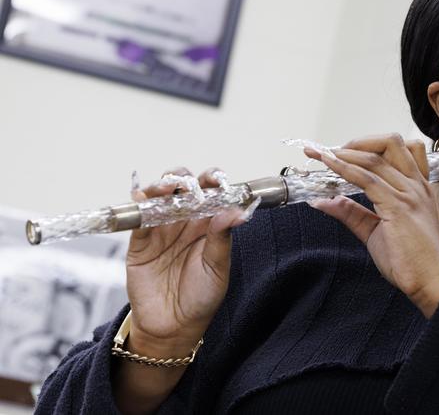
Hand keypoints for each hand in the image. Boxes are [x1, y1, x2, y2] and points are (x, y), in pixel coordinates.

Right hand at [125, 167, 248, 356]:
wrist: (173, 327)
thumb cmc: (201, 298)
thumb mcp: (217, 269)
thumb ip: (222, 238)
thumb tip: (235, 211)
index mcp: (208, 224)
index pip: (211, 194)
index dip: (213, 181)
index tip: (216, 178)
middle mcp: (185, 222)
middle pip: (182, 188)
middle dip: (184, 178)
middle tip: (189, 185)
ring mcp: (161, 229)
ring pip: (159, 197)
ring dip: (161, 186)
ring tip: (167, 188)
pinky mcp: (140, 242)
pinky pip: (138, 218)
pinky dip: (138, 205)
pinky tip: (142, 198)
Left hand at [305, 134, 438, 317]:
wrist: (431, 282)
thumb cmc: (412, 261)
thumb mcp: (375, 231)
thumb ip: (353, 213)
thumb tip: (326, 201)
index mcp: (417, 188)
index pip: (397, 150)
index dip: (366, 144)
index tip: (339, 150)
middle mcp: (416, 185)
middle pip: (390, 142)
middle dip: (358, 141)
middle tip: (333, 151)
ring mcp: (409, 194)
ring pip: (375, 158)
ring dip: (344, 153)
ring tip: (324, 155)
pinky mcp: (398, 206)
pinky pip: (367, 179)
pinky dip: (345, 169)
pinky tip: (330, 166)